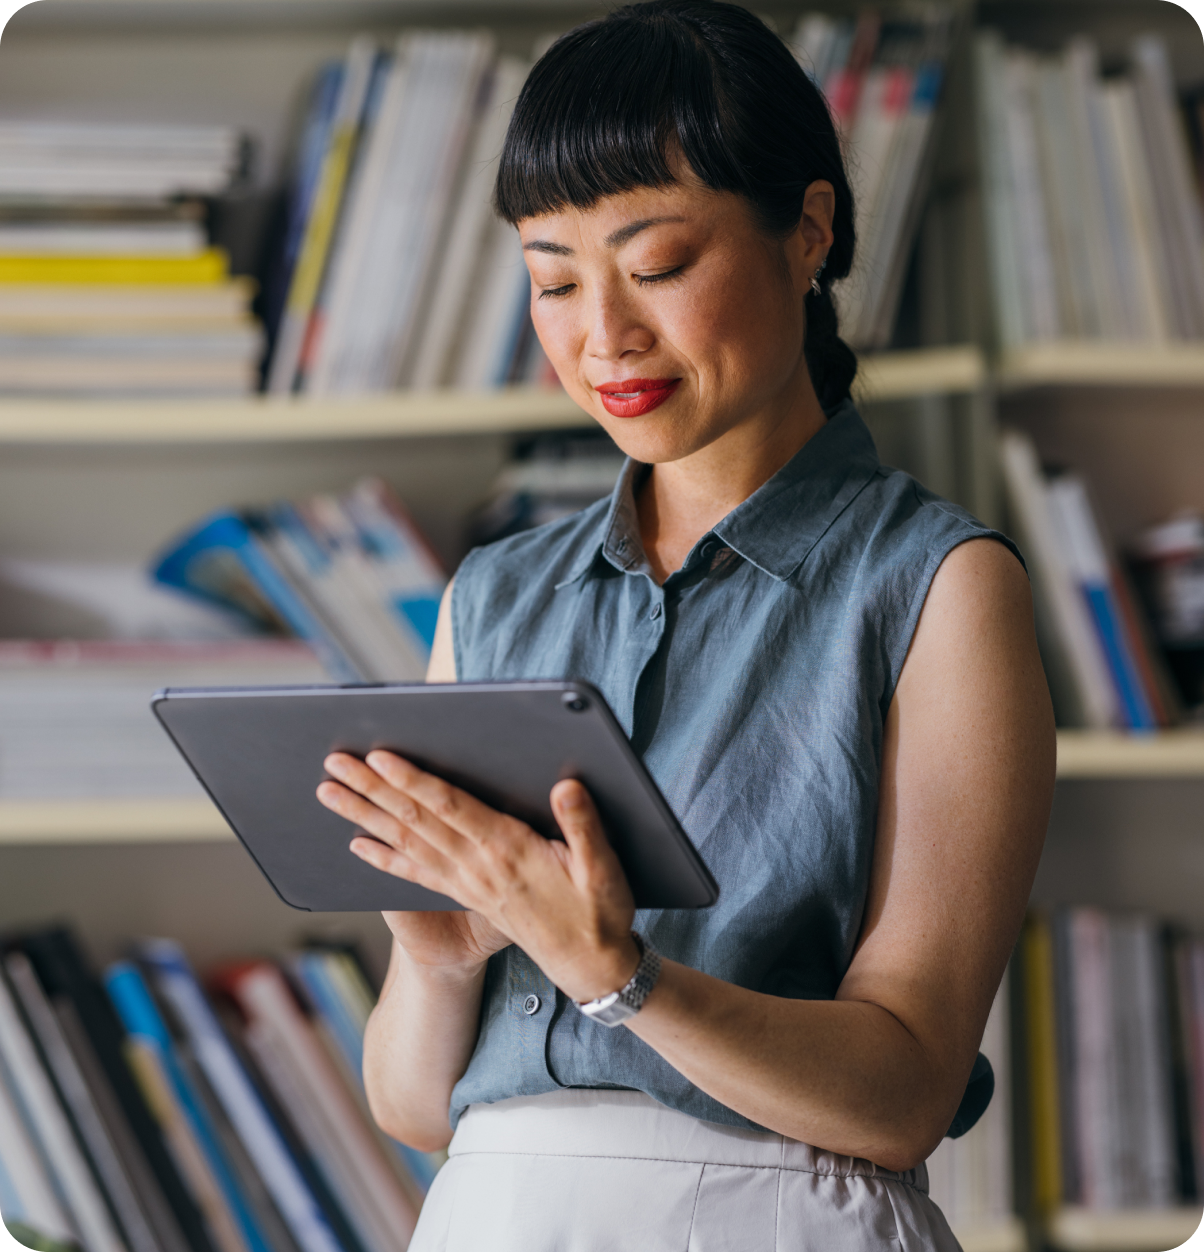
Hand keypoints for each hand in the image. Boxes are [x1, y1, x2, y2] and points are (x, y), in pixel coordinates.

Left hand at [316, 751, 638, 1001]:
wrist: (590, 967)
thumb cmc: (600, 912)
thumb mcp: (604, 868)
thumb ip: (583, 826)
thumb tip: (565, 786)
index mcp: (508, 851)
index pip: (450, 808)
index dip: (413, 781)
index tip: (380, 758)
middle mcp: (477, 866)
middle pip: (415, 820)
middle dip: (372, 789)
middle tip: (333, 763)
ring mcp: (467, 883)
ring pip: (405, 842)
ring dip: (365, 816)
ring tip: (329, 794)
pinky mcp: (467, 896)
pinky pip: (416, 875)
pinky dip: (384, 859)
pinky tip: (357, 844)